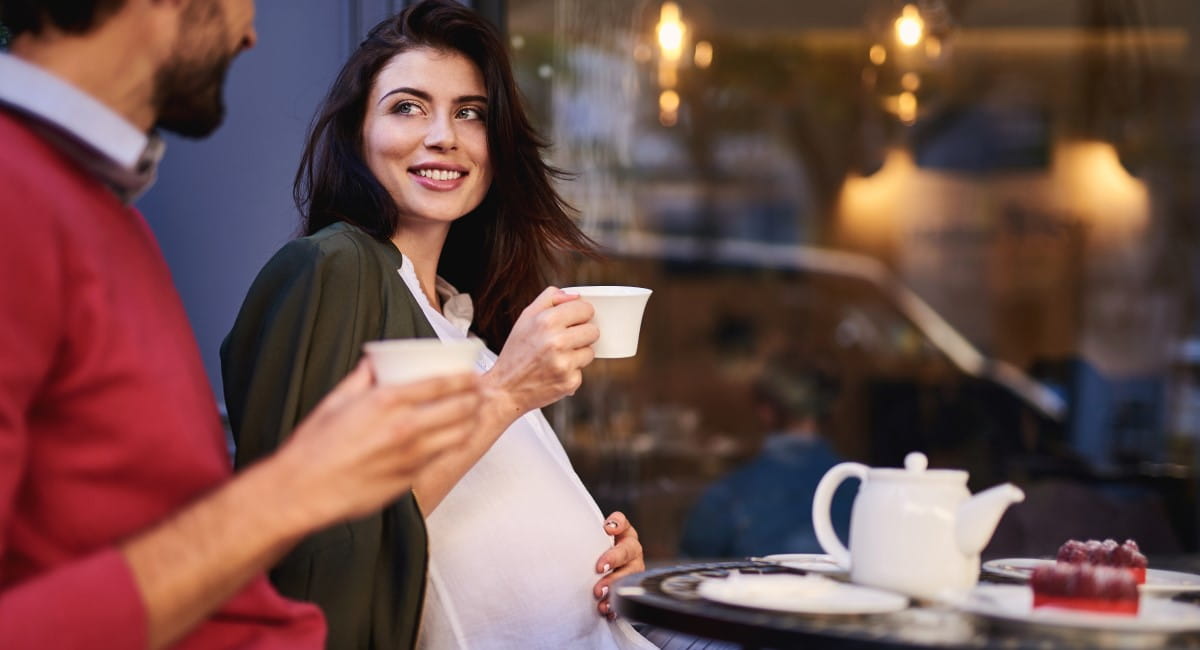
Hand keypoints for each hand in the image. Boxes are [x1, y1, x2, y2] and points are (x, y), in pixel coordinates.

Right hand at [279, 360, 481, 526]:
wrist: (303, 489)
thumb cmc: (315, 445)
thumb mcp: (337, 400)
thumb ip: (362, 377)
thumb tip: (375, 360)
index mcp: (387, 401)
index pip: (441, 384)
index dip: (464, 378)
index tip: (472, 375)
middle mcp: (405, 427)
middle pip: (459, 408)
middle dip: (474, 398)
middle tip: (478, 393)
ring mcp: (411, 455)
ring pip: (459, 435)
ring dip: (471, 422)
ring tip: (473, 414)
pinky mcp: (410, 478)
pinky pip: (442, 457)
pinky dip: (454, 445)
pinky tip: (454, 438)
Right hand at [483, 287, 598, 416]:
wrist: (504, 389)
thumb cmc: (516, 352)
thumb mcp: (525, 318)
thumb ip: (549, 299)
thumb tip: (575, 295)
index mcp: (546, 321)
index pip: (585, 309)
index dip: (580, 315)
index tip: (573, 321)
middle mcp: (556, 341)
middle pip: (593, 330)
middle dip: (581, 334)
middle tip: (565, 341)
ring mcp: (564, 363)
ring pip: (590, 351)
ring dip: (577, 354)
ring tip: (557, 357)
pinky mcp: (569, 382)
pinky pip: (582, 372)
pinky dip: (571, 372)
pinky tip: (554, 372)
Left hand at [593, 511, 643, 618]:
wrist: (601, 574)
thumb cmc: (595, 553)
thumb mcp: (593, 540)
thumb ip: (587, 535)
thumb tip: (569, 532)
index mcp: (623, 535)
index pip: (623, 524)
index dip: (617, 523)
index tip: (607, 529)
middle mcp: (631, 551)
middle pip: (626, 551)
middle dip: (613, 559)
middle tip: (598, 568)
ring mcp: (633, 570)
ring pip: (629, 576)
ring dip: (614, 585)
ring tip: (599, 594)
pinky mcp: (631, 590)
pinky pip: (627, 598)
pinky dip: (615, 605)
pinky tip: (606, 609)